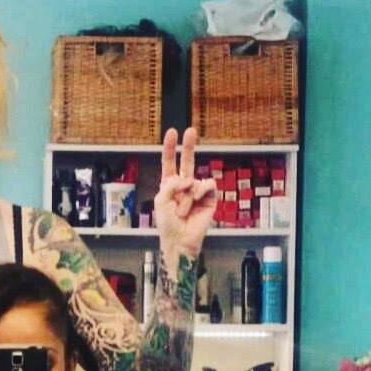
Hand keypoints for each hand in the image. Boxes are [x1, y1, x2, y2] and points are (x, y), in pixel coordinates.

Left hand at [154, 127, 217, 260]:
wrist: (180, 240)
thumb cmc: (168, 224)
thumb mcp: (161, 200)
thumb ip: (170, 184)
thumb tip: (188, 179)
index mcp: (170, 186)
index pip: (170, 164)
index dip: (170, 149)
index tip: (172, 132)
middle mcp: (184, 187)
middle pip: (188, 162)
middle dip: (189, 146)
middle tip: (191, 130)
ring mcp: (198, 192)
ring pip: (194, 180)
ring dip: (186, 196)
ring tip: (183, 211)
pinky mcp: (210, 198)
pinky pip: (207, 184)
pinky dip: (200, 191)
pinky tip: (196, 200)